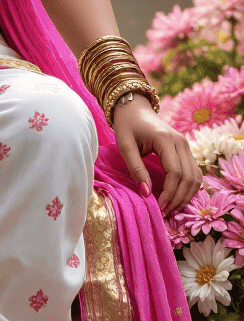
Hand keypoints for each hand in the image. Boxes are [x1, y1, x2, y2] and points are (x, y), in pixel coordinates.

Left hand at [112, 93, 201, 215]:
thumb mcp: (125, 146)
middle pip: (188, 177)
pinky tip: (178, 197)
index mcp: (166, 140)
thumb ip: (135, 169)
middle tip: (165, 212)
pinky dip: (189, 187)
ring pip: (195, 176)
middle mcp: (181, 142)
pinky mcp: (186, 149)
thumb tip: (146, 194)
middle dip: (178, 198)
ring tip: (171, 207)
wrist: (134, 108)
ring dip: (186, 195)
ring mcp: (186, 145)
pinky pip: (194, 172)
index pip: (174, 173)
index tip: (158, 207)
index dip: (168, 193)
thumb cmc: (127, 125)